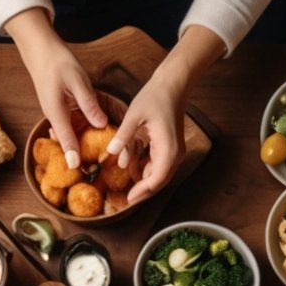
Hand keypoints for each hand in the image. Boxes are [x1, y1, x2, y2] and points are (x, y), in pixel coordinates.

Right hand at [7, 9, 106, 170]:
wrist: (41, 51)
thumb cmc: (59, 62)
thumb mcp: (78, 81)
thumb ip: (89, 104)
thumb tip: (101, 124)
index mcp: (56, 110)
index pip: (65, 137)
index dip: (71, 153)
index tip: (77, 169)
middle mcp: (54, 115)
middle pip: (66, 139)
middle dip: (78, 152)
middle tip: (94, 166)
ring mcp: (55, 112)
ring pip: (69, 132)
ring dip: (80, 141)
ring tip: (96, 153)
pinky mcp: (59, 108)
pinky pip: (70, 123)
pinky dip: (79, 129)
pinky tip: (92, 131)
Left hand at [106, 71, 186, 205]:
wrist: (171, 85)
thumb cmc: (154, 98)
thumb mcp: (134, 116)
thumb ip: (123, 136)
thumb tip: (111, 152)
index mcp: (167, 149)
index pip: (156, 179)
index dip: (142, 192)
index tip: (128, 200)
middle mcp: (174, 154)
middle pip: (158, 181)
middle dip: (142, 191)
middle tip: (124, 200)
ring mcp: (173, 150)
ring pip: (157, 173)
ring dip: (141, 178)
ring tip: (124, 184)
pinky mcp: (169, 146)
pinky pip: (156, 163)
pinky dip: (143, 166)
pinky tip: (130, 165)